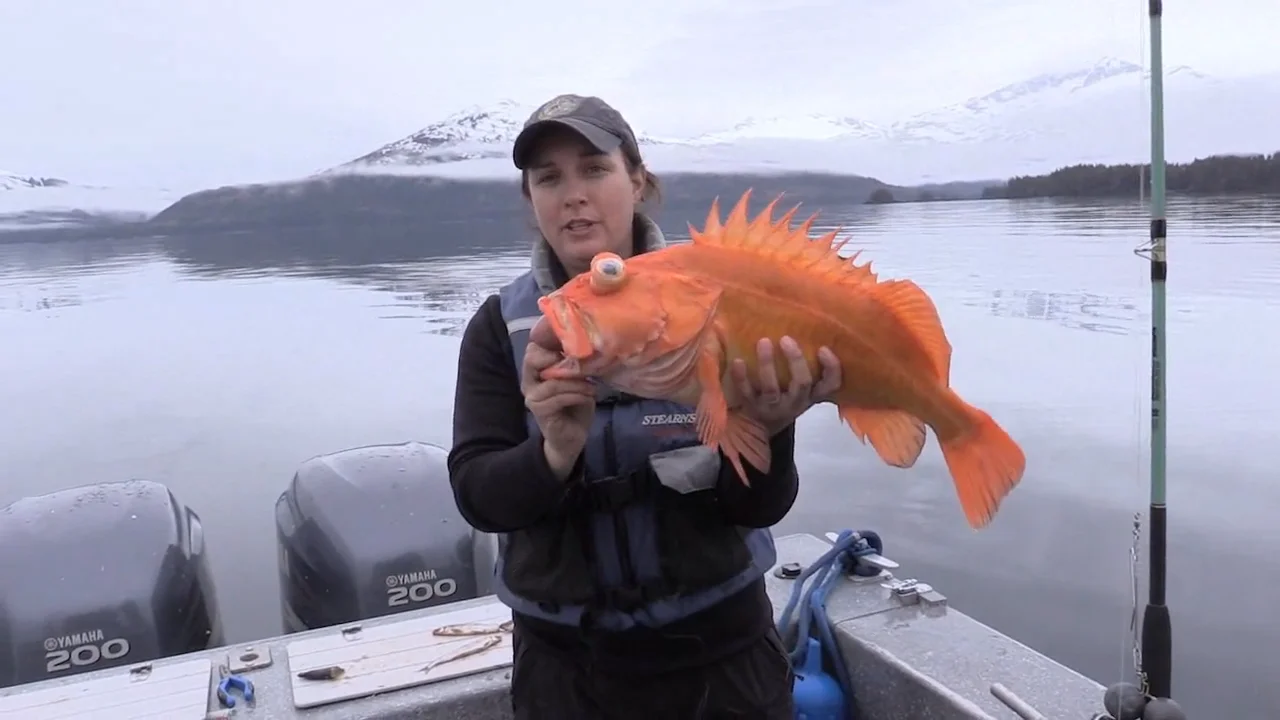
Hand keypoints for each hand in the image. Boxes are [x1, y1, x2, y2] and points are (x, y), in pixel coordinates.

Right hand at [521, 333, 595, 479]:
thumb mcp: (578, 381)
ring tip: (592, 386)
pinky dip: (576, 395)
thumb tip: (590, 346)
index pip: (534, 347)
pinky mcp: (539, 411)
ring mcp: (532, 397)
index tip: (577, 346)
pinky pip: (558, 397)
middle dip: (560, 359)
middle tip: (583, 363)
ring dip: (576, 382)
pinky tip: (590, 396)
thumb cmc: (575, 405)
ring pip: (553, 380)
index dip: (552, 342)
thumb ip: (575, 365)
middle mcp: (529, 381)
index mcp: (536, 370)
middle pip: (533, 358)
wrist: (571, 438)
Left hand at [730, 336, 840, 435]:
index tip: (823, 348)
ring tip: (763, 342)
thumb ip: (805, 365)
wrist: (758, 425)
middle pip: (802, 383)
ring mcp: (773, 406)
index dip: (831, 368)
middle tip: (786, 339)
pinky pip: (747, 393)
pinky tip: (738, 361)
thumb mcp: (800, 386)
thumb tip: (806, 326)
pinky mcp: (752, 408)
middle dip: (796, 360)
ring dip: (768, 364)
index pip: (831, 384)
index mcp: (812, 394)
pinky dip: (742, 377)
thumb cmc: (784, 395)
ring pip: (772, 389)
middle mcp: (796, 401)